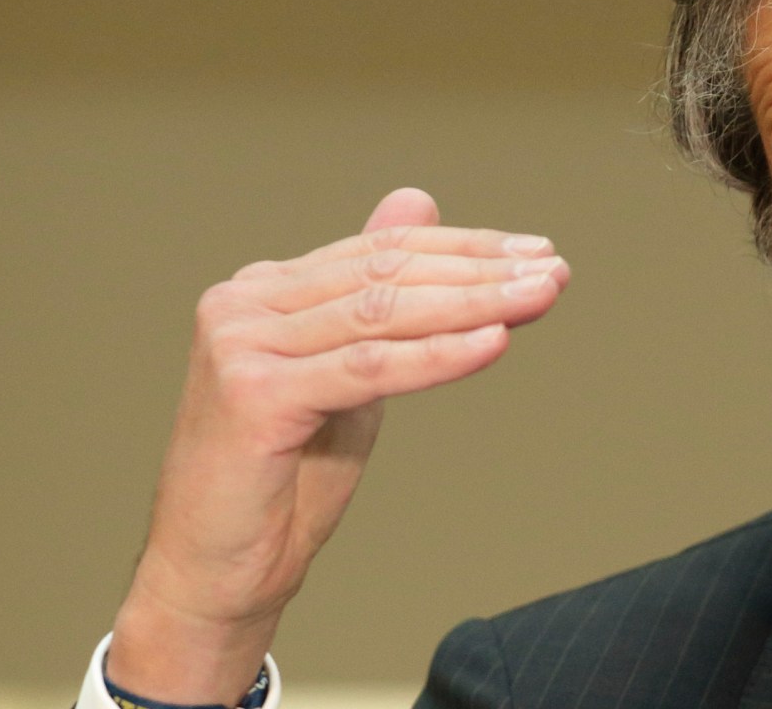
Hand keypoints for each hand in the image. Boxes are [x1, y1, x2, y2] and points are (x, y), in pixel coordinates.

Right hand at [106, 188, 567, 702]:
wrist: (219, 570)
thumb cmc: (285, 478)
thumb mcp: (348, 370)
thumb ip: (378, 294)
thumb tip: (417, 200)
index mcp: (263, 290)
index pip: (381, 250)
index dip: (464, 247)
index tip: (536, 252)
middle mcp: (242, 303)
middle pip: (385, 274)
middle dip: (480, 270)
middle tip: (552, 269)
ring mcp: (240, 344)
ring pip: (382, 313)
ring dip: (474, 302)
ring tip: (540, 295)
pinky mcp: (252, 394)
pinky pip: (367, 367)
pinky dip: (437, 354)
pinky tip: (494, 341)